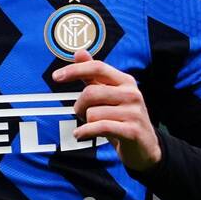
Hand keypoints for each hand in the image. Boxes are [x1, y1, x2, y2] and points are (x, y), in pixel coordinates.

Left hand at [53, 49, 160, 170]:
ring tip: (93, 126)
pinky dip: (85, 132)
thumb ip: (94, 75)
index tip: (56, 76)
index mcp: (125, 81)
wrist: (144, 147)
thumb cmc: (122, 118)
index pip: (97, 67)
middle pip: (90, 92)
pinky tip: (81, 134)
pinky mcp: (131, 131)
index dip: (75, 70)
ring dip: (86, 122)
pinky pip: (99, 127)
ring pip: (92, 113)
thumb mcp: (109, 95)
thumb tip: (79, 52)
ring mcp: (133, 112)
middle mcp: (132, 93)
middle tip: (81, 114)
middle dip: (79, 106)